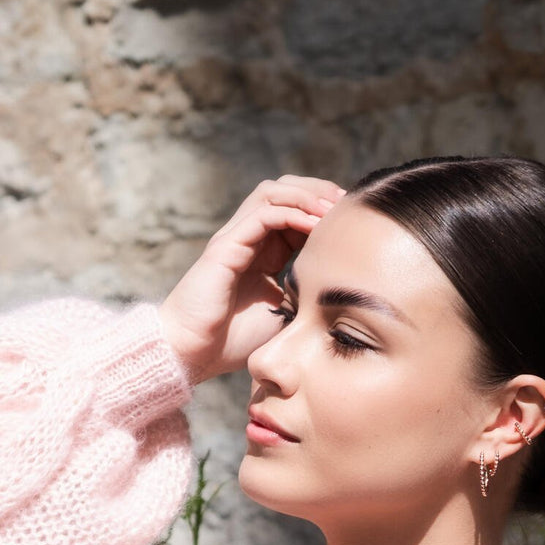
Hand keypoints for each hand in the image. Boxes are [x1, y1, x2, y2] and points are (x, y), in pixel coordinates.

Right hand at [159, 174, 346, 384]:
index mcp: (261, 252)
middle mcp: (247, 238)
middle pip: (285, 190)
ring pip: (273, 193)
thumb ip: (304, 297)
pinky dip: (292, 212)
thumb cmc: (231, 341)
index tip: (352, 220)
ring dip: (307, 195)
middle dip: (319, 191)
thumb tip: (338, 293)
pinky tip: (314, 225)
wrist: (191, 353)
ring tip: (333, 209)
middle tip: (347, 204)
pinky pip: (263, 214)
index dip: (323, 209)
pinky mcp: (225, 246)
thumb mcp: (281, 316)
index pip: (295, 212)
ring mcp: (234, 238)